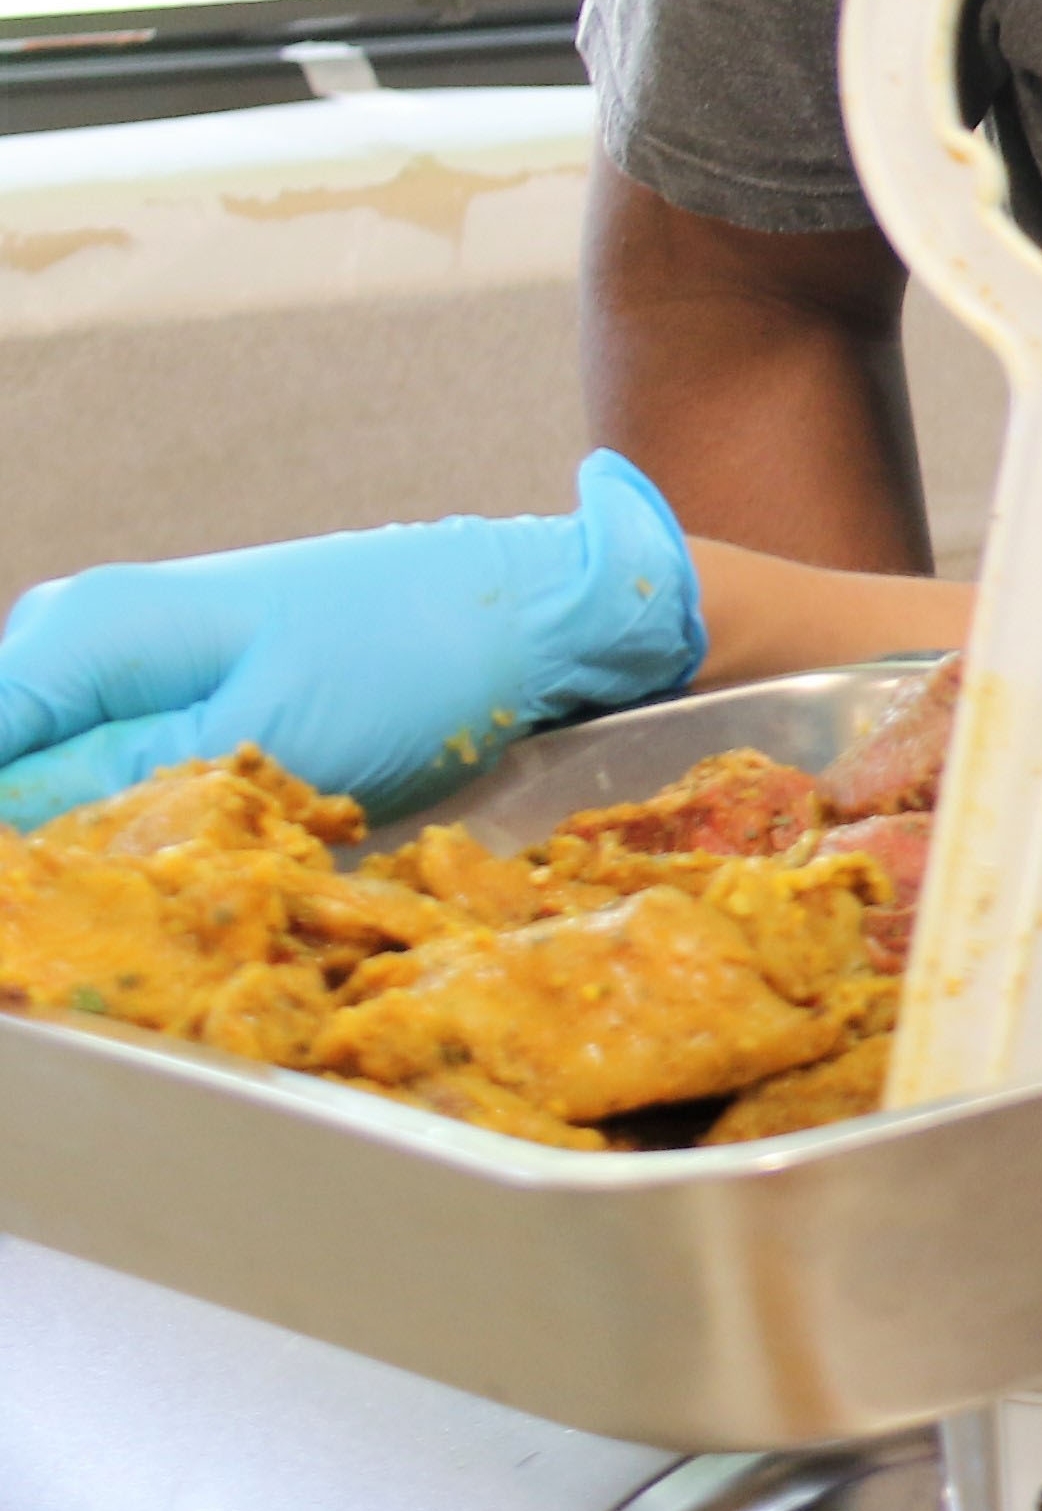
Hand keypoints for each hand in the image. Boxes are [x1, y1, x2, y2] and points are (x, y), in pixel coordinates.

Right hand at [0, 450, 709, 825]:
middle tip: (158, 885)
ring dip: (104, 842)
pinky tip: (210, 846)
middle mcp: (78, 638)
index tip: (45, 899)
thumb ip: (114, 789)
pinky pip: (113, 775)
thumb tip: (18, 830)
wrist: (520, 611)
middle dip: (51, 849)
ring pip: (53, 785)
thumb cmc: (410, 660)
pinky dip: (148, 822)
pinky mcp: (172, 698)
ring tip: (200, 867)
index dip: (14, 850)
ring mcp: (123, 666)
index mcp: (83, 633)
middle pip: (9, 776)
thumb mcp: (260, 745)